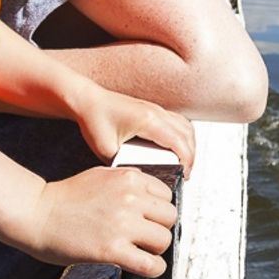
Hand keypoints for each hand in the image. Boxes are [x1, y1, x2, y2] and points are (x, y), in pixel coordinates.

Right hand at [18, 166, 177, 276]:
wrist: (36, 214)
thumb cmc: (64, 198)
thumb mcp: (102, 175)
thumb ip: (128, 183)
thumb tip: (150, 194)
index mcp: (129, 178)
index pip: (167, 195)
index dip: (158, 210)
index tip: (150, 220)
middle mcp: (130, 198)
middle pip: (169, 217)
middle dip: (160, 228)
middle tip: (146, 237)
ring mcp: (122, 224)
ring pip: (164, 240)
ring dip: (156, 249)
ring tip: (141, 251)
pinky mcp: (112, 249)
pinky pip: (151, 263)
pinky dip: (154, 269)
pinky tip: (147, 267)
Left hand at [72, 82, 195, 172]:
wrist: (87, 101)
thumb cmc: (94, 119)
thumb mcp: (106, 150)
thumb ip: (124, 165)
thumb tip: (137, 177)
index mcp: (148, 121)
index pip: (179, 142)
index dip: (187, 160)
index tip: (185, 174)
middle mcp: (156, 112)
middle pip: (187, 134)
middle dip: (191, 155)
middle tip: (186, 173)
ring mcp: (156, 109)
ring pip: (186, 126)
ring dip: (189, 144)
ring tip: (184, 161)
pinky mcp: (153, 109)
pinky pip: (178, 121)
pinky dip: (183, 135)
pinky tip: (177, 146)